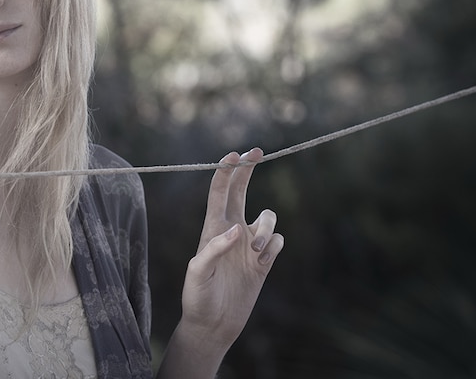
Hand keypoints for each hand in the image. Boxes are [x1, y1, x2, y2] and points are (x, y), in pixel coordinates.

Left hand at [179, 148, 283, 352]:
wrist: (213, 324)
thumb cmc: (198, 297)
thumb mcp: (199, 273)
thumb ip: (214, 248)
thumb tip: (237, 229)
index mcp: (212, 228)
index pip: (219, 192)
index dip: (226, 171)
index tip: (236, 154)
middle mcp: (231, 231)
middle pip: (242, 192)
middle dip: (248, 170)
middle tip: (258, 151)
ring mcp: (249, 245)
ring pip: (267, 217)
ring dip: (266, 228)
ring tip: (256, 251)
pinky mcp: (263, 262)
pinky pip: (278, 241)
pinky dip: (275, 244)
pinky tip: (264, 259)